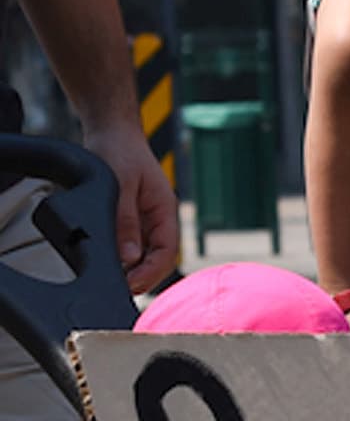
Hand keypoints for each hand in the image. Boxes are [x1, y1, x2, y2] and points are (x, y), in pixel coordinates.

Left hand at [83, 116, 179, 294]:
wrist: (112, 131)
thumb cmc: (119, 151)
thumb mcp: (121, 187)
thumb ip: (125, 222)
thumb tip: (129, 257)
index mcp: (165, 210)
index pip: (166, 251)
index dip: (151, 272)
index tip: (130, 285)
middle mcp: (158, 217)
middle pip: (158, 258)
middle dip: (143, 276)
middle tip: (121, 290)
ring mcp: (146, 217)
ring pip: (145, 253)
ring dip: (133, 268)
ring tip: (115, 280)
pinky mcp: (132, 216)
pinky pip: (132, 243)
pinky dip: (124, 256)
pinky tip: (112, 262)